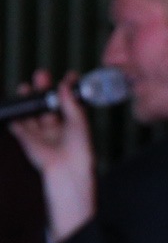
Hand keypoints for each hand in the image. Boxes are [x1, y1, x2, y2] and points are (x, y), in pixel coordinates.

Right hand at [7, 68, 95, 242]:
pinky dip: (15, 117)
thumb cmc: (79, 148)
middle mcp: (56, 127)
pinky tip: (14, 107)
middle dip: (43, 89)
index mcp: (72, 124)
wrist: (67, 167)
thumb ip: (70, 103)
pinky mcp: (27, 139)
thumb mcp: (78, 121)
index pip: (68, 102)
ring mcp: (41, 133)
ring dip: (28, 100)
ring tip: (25, 86)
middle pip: (47, 104)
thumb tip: (64, 85)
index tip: (69, 75)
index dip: (66, 89)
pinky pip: (18, 127)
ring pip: (31, 113)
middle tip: (42, 75)